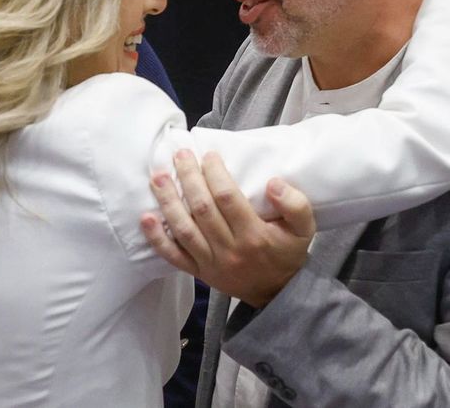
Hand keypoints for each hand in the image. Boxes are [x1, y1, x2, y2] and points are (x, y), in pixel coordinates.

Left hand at [140, 151, 314, 307]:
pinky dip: (157, 238)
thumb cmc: (287, 254)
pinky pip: (173, 256)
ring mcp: (211, 263)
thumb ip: (295, 204)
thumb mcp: (304, 230)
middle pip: (202, 209)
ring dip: (168, 202)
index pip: (228, 198)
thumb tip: (273, 183)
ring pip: (184, 229)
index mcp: (254, 236)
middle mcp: (230, 249)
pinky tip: (145, 218)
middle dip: (188, 179)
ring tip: (158, 177)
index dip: (215, 174)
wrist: (277, 294)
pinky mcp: (198, 273)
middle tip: (180, 156)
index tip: (209, 155)